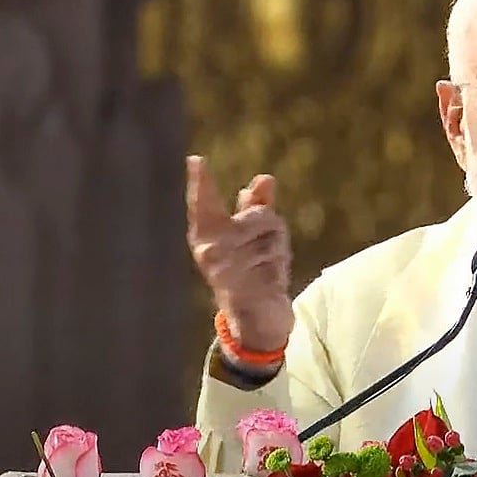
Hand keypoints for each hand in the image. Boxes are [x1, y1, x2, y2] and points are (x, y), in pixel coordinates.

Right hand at [186, 155, 293, 351]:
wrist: (253, 317)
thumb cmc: (250, 269)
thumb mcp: (252, 235)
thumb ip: (256, 205)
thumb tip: (265, 179)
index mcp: (205, 235)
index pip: (203, 204)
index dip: (201, 182)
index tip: (196, 160)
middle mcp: (210, 251)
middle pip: (260, 215)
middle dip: (271, 226)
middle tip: (263, 248)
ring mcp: (227, 269)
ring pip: (274, 234)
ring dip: (279, 249)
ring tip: (264, 267)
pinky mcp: (246, 284)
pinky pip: (279, 257)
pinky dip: (281, 267)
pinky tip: (269, 282)